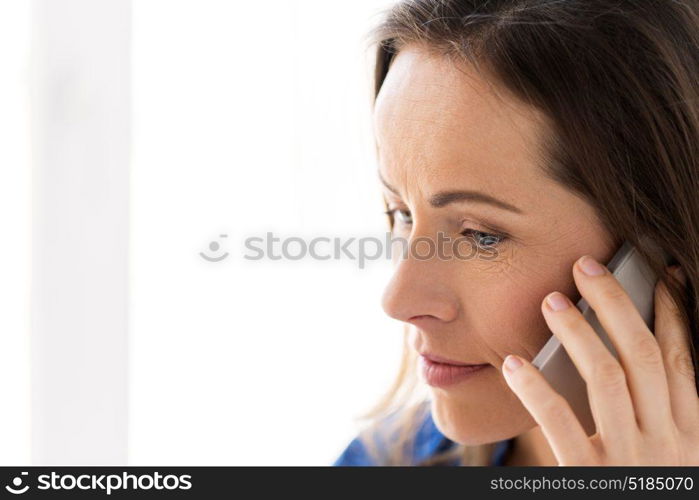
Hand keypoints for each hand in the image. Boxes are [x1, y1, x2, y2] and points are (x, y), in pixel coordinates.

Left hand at [501, 255, 698, 464]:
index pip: (680, 359)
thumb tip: (624, 359)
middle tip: (587, 266)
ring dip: (579, 334)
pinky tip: (514, 365)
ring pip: (608, 379)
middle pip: (642, 356)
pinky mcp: (593, 478)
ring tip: (553, 301)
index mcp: (690, 431)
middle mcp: (668, 439)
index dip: (672, 312)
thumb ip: (654, 412)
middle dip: (617, 305)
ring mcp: (632, 459)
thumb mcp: (669, 456)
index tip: (660, 273)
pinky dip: (537, 391)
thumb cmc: (649, 489)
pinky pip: (562, 426)